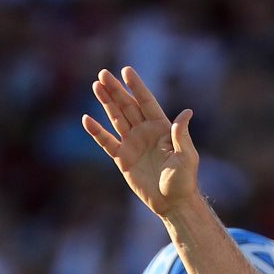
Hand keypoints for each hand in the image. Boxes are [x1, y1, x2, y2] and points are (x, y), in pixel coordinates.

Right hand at [84, 66, 200, 219]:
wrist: (172, 203)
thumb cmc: (183, 181)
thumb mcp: (186, 156)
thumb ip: (181, 135)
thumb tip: (187, 112)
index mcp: (161, 128)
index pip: (146, 102)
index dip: (136, 86)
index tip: (126, 70)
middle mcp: (145, 132)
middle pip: (128, 106)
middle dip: (116, 90)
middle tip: (103, 73)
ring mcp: (133, 144)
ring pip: (117, 119)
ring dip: (106, 103)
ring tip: (96, 86)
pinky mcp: (123, 159)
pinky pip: (107, 142)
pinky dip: (97, 132)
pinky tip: (87, 119)